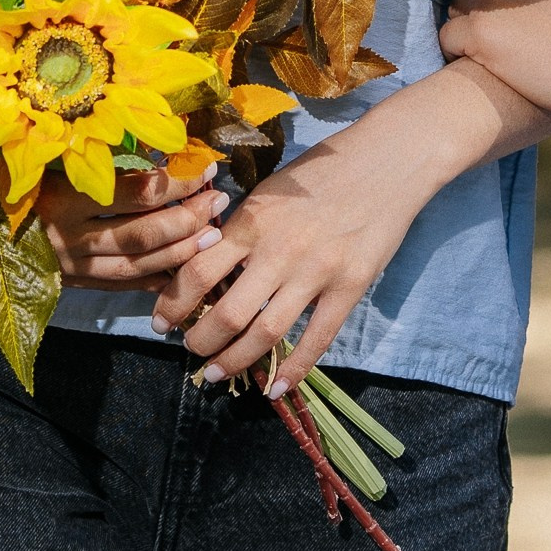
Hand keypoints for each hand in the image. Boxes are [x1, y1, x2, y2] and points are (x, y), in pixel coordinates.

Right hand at [35, 154, 227, 285]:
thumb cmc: (13, 172)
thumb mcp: (53, 157)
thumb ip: (102, 160)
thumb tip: (163, 154)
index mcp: (67, 198)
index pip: (137, 192)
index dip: (178, 182)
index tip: (206, 168)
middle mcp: (71, 237)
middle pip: (145, 234)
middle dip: (189, 219)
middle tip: (218, 202)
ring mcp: (72, 267)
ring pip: (139, 265)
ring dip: (181, 252)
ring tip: (212, 236)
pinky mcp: (73, 283)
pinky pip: (122, 287)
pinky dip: (156, 280)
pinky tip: (183, 272)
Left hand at [144, 63, 524, 386]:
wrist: (388, 161)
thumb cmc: (322, 173)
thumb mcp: (270, 191)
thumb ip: (241, 229)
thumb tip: (208, 267)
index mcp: (252, 222)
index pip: (198, 272)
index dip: (173, 304)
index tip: (162, 322)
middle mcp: (278, 251)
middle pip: (226, 313)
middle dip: (200, 342)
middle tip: (192, 352)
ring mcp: (316, 272)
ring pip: (265, 333)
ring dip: (236, 360)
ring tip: (218, 373)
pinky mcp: (350, 287)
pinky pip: (317, 339)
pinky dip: (294, 370)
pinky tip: (275, 389)